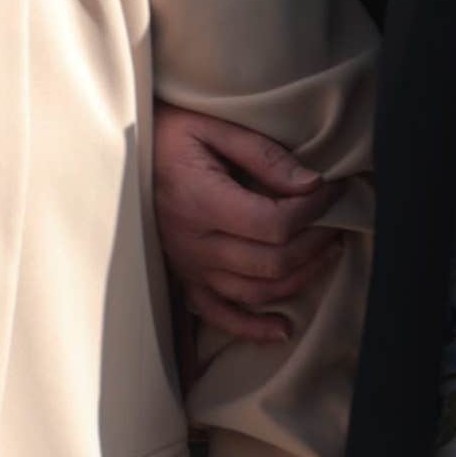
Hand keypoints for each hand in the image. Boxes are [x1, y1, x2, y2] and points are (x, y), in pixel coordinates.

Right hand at [157, 106, 341, 346]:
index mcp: (200, 201)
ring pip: (256, 291)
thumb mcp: (213, 128)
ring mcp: (186, 265)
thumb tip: (312, 184)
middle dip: (315, 242)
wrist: (119, 147)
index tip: (331, 189)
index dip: (314, 210)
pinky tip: (283, 328)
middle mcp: (193, 242)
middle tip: (336, 220)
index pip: (274, 224)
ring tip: (327, 252)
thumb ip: (264, 155)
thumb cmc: (167, 132)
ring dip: (300, 277)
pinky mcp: (182, 276)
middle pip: (272, 262)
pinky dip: (251, 328)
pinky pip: (218, 314)